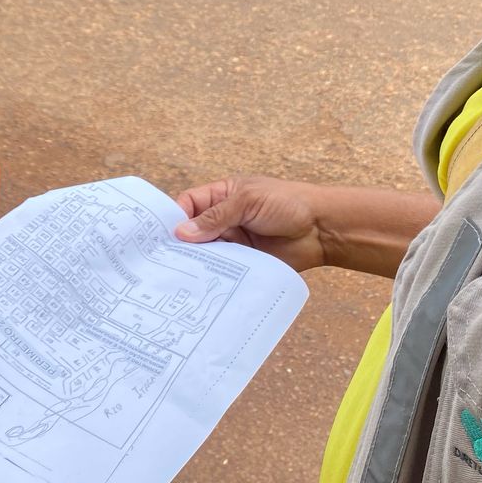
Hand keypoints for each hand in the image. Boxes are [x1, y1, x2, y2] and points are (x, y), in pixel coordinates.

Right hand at [174, 175, 325, 270]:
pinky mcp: (245, 264)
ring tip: (178, 278)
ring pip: (206, 254)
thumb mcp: (247, 201)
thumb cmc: (287, 203)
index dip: (174, 218)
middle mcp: (224, 220)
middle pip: (193, 233)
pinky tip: (202, 286)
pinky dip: (213, 277)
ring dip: (196, 263)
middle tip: (162, 263)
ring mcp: (234, 243)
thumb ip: (215, 217)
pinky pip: (224, 271)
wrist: (322, 229)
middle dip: (181, 245)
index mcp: (222, 196)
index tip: (160, 236)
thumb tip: (181, 232)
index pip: (188, 205)